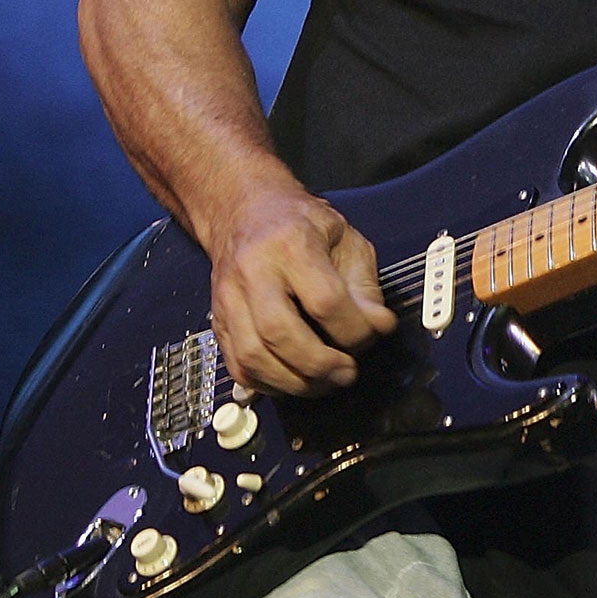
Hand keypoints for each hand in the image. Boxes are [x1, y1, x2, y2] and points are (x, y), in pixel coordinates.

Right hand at [203, 184, 397, 395]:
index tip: (372, 336)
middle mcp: (253, 271)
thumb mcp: (345, 238)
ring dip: (294, 383)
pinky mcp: (217, 323)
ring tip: (325, 383)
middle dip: (319, 364)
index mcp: (291, 243)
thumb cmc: (299, 224)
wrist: (245, 213)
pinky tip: (295, 381)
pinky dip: (269, 385)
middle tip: (348, 373)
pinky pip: (238, 367)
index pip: (324, 300)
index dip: (353, 329)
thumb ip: (364, 285)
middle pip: (279, 333)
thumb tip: (378, 326)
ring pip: (253, 357)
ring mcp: (228, 300)